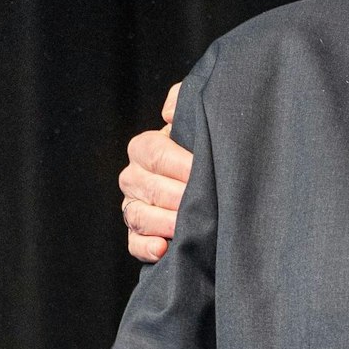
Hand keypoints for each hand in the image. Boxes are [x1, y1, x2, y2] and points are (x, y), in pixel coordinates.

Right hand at [120, 82, 192, 261]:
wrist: (215, 179)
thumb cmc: (205, 146)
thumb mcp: (198, 117)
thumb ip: (184, 100)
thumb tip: (168, 112)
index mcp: (145, 148)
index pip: (152, 153)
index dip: (179, 163)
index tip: (203, 170)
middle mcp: (134, 177)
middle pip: (147, 186)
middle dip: (177, 195)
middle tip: (204, 201)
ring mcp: (134, 207)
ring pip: (138, 216)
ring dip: (163, 222)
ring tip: (187, 226)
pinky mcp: (139, 234)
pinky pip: (134, 243)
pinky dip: (146, 248)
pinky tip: (163, 249)